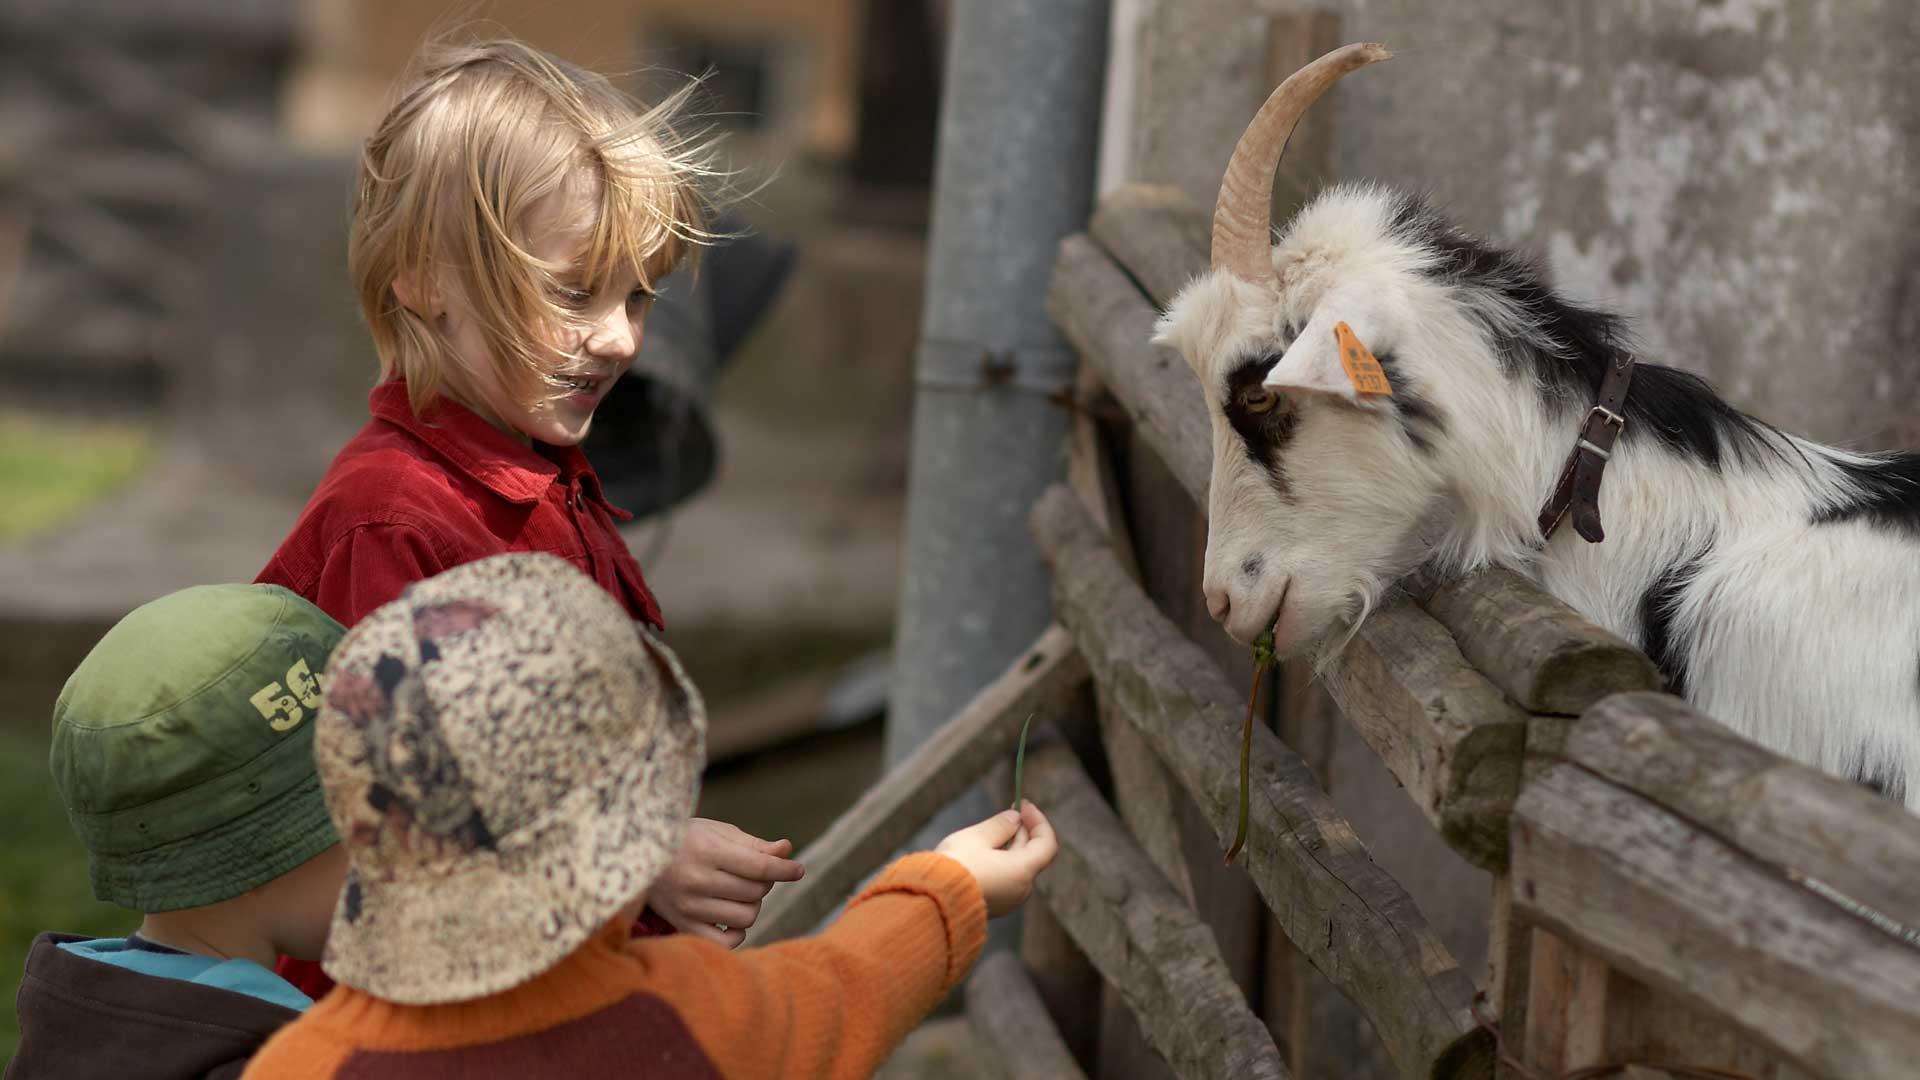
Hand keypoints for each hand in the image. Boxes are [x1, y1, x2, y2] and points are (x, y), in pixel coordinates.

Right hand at [650, 818, 805, 946]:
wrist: (635, 856)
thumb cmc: (685, 840)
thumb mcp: (717, 832)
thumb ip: (753, 844)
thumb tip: (786, 851)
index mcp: (706, 851)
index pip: (759, 867)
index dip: (785, 869)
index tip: (798, 869)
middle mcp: (695, 880)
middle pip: (755, 892)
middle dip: (764, 882)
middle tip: (754, 873)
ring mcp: (688, 907)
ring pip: (746, 917)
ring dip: (753, 905)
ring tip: (741, 892)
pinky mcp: (682, 926)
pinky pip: (726, 943)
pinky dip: (738, 932)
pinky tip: (732, 918)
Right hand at [935, 801, 1057, 917]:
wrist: (932, 901)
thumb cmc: (957, 866)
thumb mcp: (978, 837)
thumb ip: (1000, 825)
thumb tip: (1014, 819)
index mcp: (1023, 871)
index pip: (1046, 843)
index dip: (1038, 821)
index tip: (1023, 805)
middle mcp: (1021, 889)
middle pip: (1032, 855)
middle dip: (1023, 831)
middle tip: (1011, 810)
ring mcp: (1008, 901)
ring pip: (1017, 867)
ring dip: (1011, 845)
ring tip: (994, 828)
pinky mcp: (994, 906)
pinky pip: (1005, 879)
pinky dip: (1002, 861)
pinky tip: (985, 850)